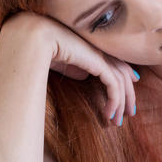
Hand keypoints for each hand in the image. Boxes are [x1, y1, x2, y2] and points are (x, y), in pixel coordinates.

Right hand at [0, 12, 139, 124]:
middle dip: (128, 95)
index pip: (113, 63)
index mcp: (90, 45)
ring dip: (122, 103)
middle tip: (129, 113)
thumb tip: (84, 75)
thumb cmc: (39, 49)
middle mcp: (98, 48)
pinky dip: (115, 101)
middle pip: (122, 72)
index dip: (122, 79)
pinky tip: (109, 114)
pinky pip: (114, 85)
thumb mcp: (60, 61)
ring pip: (121, 81)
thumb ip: (74, 67)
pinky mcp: (98, 62)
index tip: (124, 96)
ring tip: (118, 122)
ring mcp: (100, 53)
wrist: (32, 39)